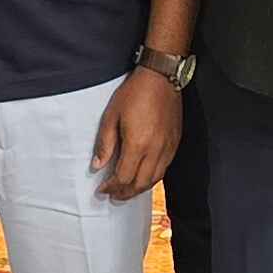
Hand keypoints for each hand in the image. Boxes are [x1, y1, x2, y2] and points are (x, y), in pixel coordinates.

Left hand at [92, 69, 182, 197]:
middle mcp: (155, 150)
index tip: (102, 189)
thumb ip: (105, 144)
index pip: (124, 177)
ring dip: (139, 189)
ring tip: (127, 191)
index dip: (111, 187)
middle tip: (113, 196)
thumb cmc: (134, 93)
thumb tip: (97, 165)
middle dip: (125, 193)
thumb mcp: (111, 116)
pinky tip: (144, 176)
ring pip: (154, 179)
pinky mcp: (175, 142)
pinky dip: (152, 178)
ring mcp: (168, 147)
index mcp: (137, 144)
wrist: (161, 77)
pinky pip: (164, 168)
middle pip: (140, 183)